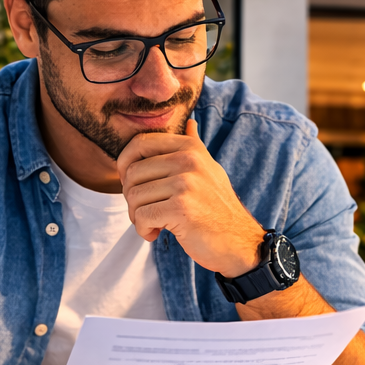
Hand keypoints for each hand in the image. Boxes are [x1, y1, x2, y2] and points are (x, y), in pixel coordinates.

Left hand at [118, 118, 266, 276]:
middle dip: (131, 197)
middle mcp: (188, 161)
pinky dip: (143, 229)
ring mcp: (186, 184)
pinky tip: (155, 234)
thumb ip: (195, 147)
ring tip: (153, 224)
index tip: (133, 184)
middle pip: (132, 173)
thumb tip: (190, 123)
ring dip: (137, 217)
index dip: (125, 165)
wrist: (239, 242)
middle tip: (145, 211)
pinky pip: (142, 216)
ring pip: (134, 196)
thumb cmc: (218, 209)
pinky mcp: (181, 209)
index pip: (139, 144)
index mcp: (190, 148)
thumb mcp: (210, 171)